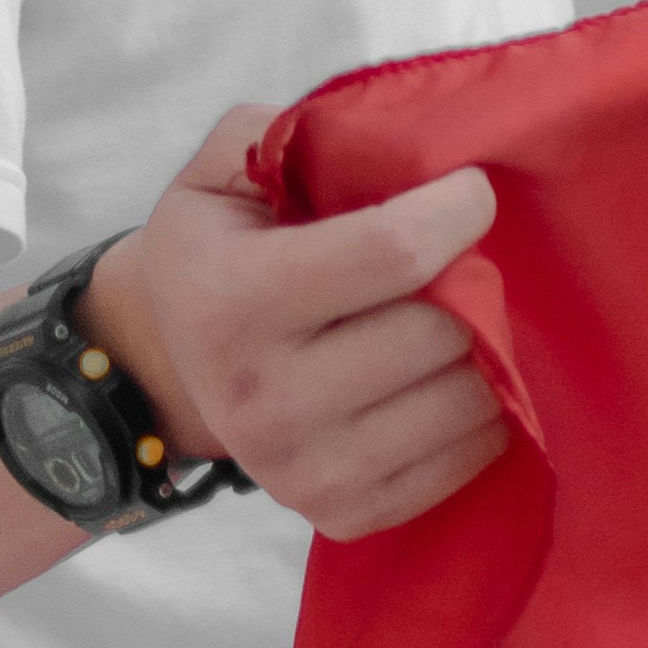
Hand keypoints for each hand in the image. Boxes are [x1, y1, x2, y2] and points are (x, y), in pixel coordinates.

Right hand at [82, 108, 514, 537]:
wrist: (166, 367)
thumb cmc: (219, 252)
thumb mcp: (222, 174)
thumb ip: (290, 133)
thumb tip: (395, 136)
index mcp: (231, 302)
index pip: (395, 252)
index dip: (457, 210)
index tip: (467, 193)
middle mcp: (261, 398)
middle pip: (441, 330)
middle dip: (465, 284)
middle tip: (449, 267)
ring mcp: (301, 470)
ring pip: (468, 400)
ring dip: (481, 352)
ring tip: (447, 320)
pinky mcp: (343, 515)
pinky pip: (468, 460)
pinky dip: (480, 414)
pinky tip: (443, 377)